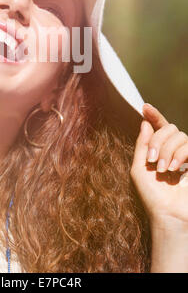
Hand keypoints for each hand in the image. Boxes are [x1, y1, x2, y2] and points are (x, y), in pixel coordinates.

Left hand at [131, 103, 187, 227]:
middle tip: (152, 160)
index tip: (145, 107)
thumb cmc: (152, 195)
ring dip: (167, 151)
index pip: (159, 127)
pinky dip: (179, 155)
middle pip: (169, 128)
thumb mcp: (139, 168)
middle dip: (158, 141)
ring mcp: (187, 155)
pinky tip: (174, 169)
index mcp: (159, 150)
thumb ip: (141, 144)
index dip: (154, 115)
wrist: (168, 214)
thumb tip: (145, 122)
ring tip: (163, 169)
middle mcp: (174, 150)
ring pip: (179, 135)